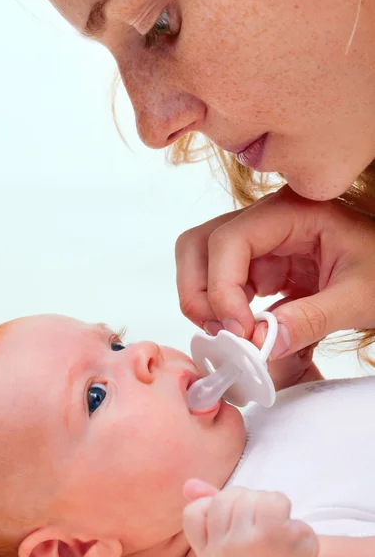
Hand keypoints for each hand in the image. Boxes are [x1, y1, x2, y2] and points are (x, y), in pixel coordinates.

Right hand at [176, 186, 374, 362]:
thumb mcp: (359, 296)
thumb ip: (312, 319)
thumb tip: (260, 344)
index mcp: (292, 212)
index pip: (229, 240)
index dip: (222, 287)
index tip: (239, 330)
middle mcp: (266, 220)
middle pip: (200, 244)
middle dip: (198, 290)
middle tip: (220, 331)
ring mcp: (259, 243)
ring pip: (201, 263)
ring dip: (204, 301)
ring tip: (232, 334)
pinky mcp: (260, 266)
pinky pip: (222, 284)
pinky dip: (222, 310)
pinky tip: (245, 331)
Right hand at [183, 479, 317, 556]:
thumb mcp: (230, 545)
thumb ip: (207, 512)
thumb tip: (188, 484)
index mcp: (210, 555)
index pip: (195, 513)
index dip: (215, 515)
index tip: (233, 535)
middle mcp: (224, 551)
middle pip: (227, 497)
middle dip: (246, 506)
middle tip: (261, 535)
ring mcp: (250, 543)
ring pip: (252, 495)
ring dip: (268, 507)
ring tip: (276, 535)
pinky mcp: (278, 536)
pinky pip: (277, 500)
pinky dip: (287, 512)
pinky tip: (291, 536)